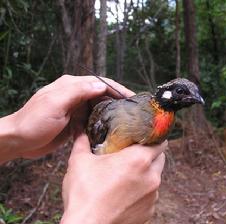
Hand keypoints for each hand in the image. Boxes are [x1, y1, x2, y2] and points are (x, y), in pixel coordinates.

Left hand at [5, 74, 134, 159]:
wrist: (18, 140)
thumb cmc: (34, 122)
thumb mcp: (55, 104)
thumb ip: (77, 92)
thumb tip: (101, 85)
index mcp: (71, 85)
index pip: (100, 83)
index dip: (118, 89)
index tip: (133, 98)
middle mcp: (75, 94)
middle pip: (102, 93)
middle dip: (118, 100)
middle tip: (134, 111)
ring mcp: (75, 107)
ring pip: (99, 106)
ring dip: (112, 111)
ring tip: (127, 120)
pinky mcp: (74, 120)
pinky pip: (93, 118)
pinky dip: (103, 121)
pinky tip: (111, 129)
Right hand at [61, 133, 165, 223]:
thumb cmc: (84, 195)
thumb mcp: (79, 162)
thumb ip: (82, 141)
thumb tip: (79, 130)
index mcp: (139, 160)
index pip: (160, 142)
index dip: (153, 138)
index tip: (144, 138)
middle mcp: (151, 177)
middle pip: (160, 158)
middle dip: (150, 155)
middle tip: (133, 155)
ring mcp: (153, 196)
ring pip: (156, 177)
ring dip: (146, 174)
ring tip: (127, 176)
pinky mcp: (149, 211)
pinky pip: (150, 196)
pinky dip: (142, 192)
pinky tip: (126, 193)